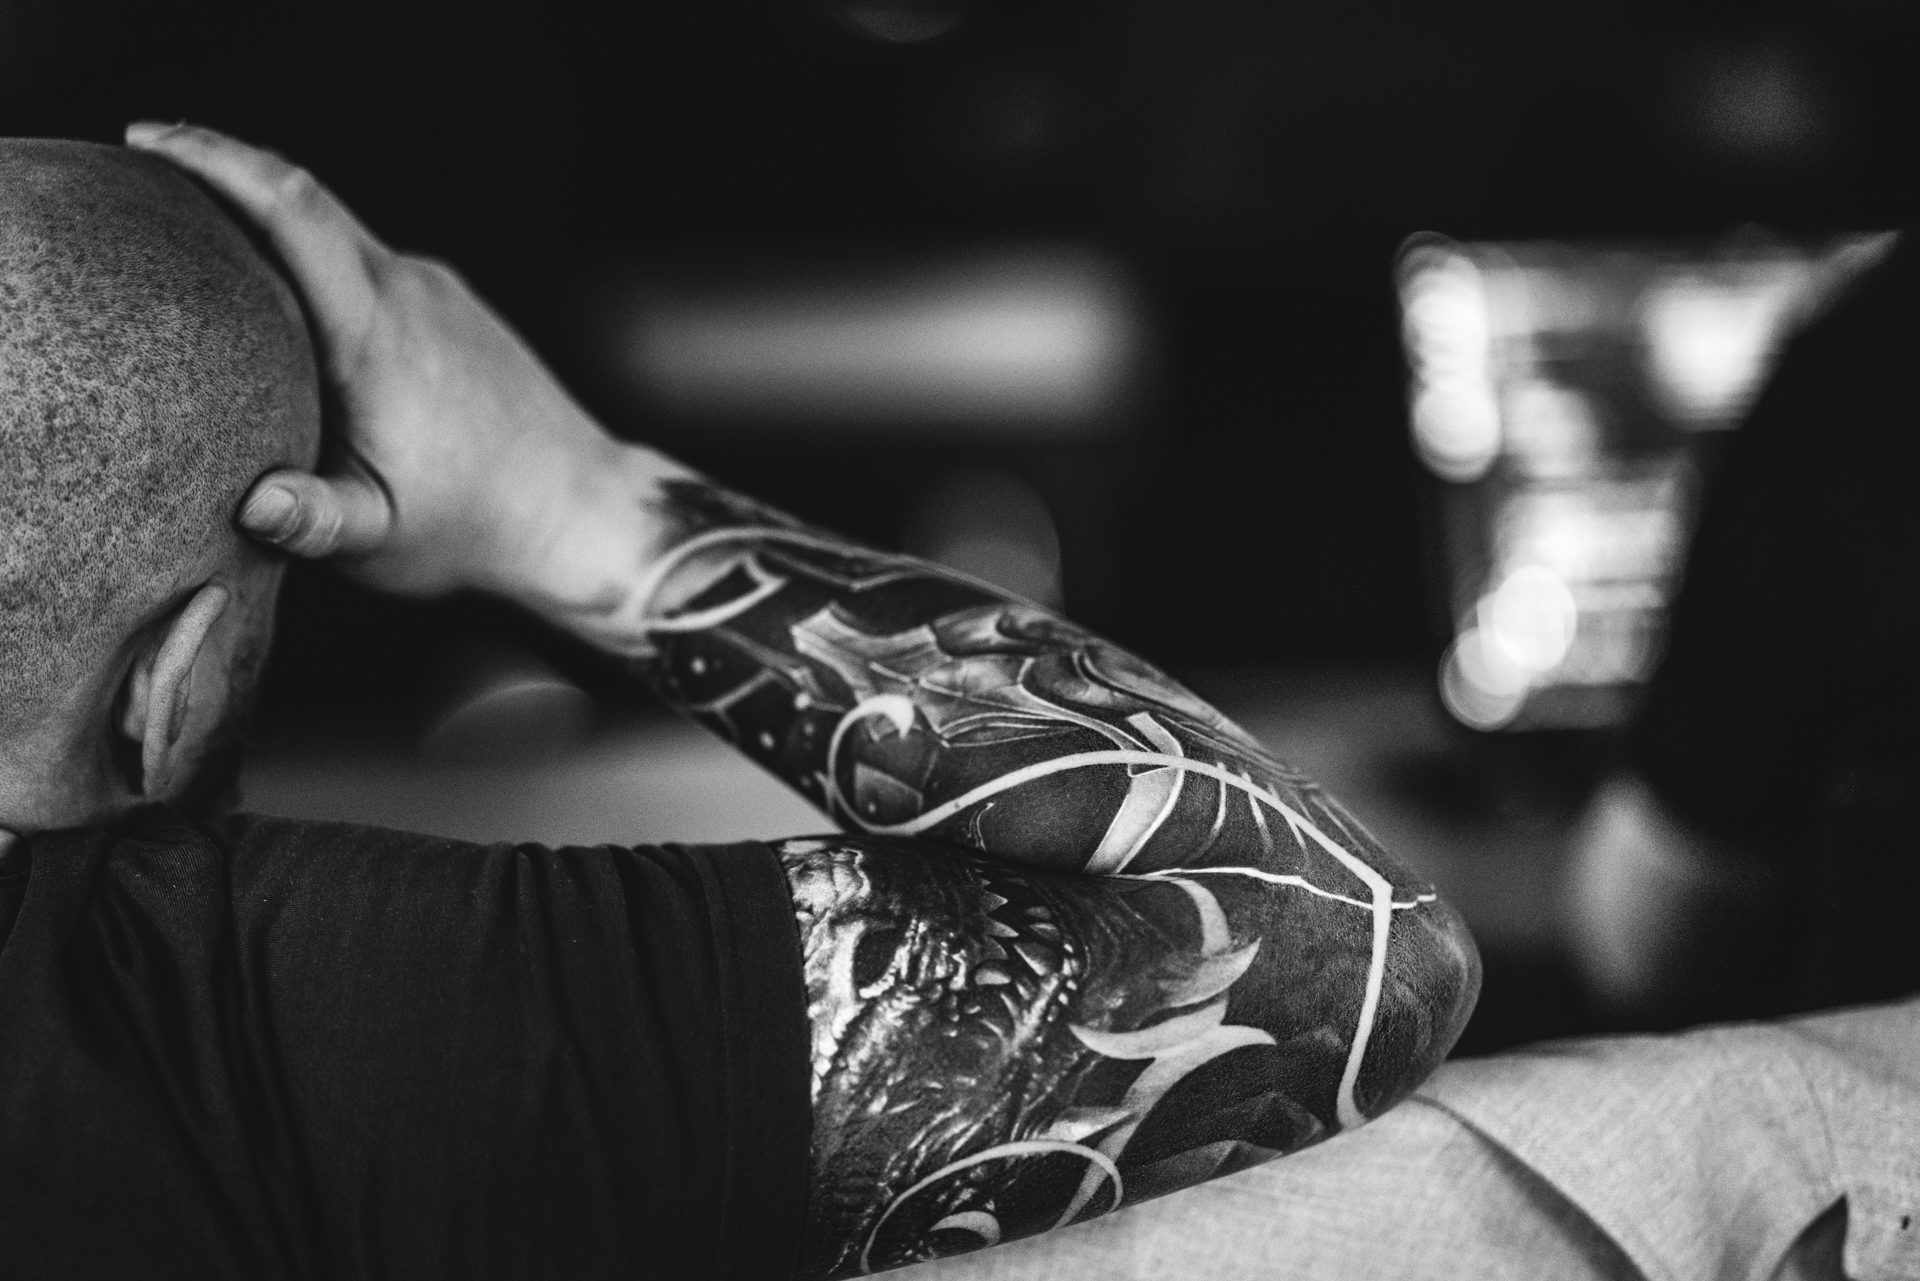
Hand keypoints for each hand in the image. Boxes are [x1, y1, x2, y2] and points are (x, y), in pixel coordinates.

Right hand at [124, 122, 645, 613]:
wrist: (578, 510)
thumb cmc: (475, 527)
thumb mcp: (382, 537)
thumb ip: (315, 520)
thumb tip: (254, 503)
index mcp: (377, 334)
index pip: (293, 212)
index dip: (216, 161)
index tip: (148, 143)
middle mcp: (411, 292)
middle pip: (307, 197)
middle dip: (222, 167)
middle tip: (145, 161)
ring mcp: (440, 292)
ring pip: (341, 231)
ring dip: (270, 218)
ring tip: (197, 233)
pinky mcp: (455, 306)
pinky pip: (371, 261)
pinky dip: (314, 257)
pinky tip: (284, 293)